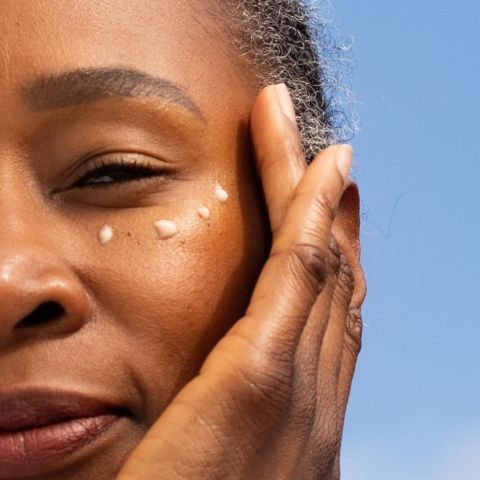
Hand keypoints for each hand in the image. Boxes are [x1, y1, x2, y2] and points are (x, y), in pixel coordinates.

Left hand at [116, 84, 365, 479]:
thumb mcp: (217, 467)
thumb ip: (231, 424)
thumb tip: (224, 390)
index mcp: (299, 418)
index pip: (325, 317)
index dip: (334, 255)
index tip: (329, 205)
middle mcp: (315, 399)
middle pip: (331, 282)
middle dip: (333, 214)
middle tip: (336, 158)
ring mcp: (298, 391)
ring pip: (320, 268)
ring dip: (323, 200)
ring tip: (327, 149)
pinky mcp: (259, 383)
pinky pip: (297, 278)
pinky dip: (312, 220)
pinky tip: (321, 175)